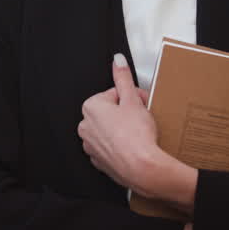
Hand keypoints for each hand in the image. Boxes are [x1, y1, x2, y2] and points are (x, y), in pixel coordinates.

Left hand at [77, 53, 160, 190]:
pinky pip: (111, 147)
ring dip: (124, 129)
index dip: (133, 97)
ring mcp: (91, 146)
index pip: (115, 94)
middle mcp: (86, 127)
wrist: (141, 168)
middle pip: (111, 112)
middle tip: (142, 118)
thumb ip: (123, 77)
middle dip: (127, 113)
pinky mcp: (100, 161)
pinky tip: (134, 146)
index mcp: (91, 107)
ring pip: (110, 130)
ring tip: (139, 133)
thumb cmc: (136, 136)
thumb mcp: (133, 99)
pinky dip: (121, 146)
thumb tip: (117, 61)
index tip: (142, 103)